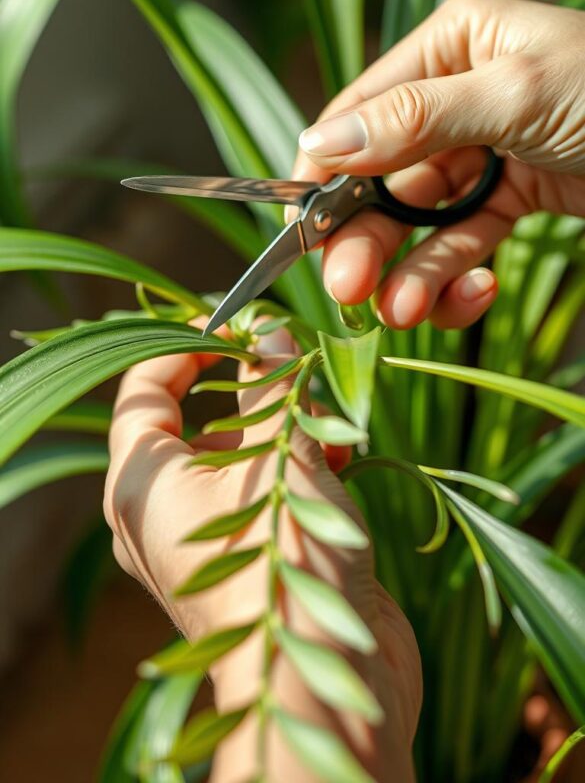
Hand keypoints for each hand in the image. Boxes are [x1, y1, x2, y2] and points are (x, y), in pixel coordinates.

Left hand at [104, 322, 421, 782]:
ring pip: (243, 452)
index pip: (141, 390)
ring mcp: (212, 537)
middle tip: (294, 359)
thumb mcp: (278, 450)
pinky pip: (271, 488)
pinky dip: (304, 462)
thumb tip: (267, 333)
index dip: (184, 346)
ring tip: (330, 414)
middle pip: (197, 419)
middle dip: (252, 385)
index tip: (233, 322)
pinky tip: (347, 454)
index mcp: (140, 483)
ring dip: (288, 423)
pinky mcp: (259, 554)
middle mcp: (164, 512)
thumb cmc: (282, 556)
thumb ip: (271, 385)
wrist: (324, 674)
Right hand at [294, 0, 584, 329]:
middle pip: (382, 179)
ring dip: (407, 273)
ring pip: (419, 225)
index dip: (326, 173)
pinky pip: (464, 246)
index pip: (361, 114)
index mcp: (449, 47)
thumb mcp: (517, 93)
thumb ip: (417, 118)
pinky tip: (470, 294)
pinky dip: (456, 279)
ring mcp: (483, 154)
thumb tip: (319, 142)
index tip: (301, 229)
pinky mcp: (511, 201)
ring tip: (403, 312)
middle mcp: (455, 97)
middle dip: (365, 238)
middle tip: (347, 289)